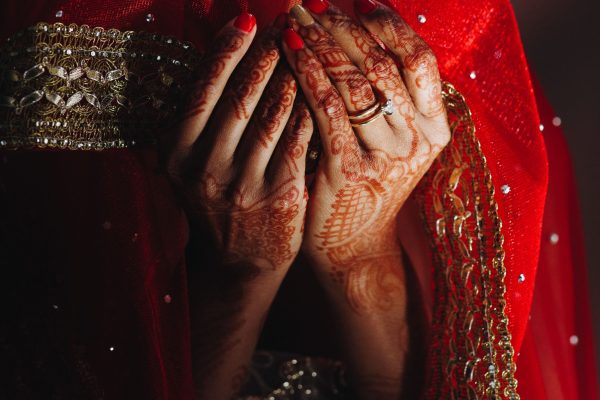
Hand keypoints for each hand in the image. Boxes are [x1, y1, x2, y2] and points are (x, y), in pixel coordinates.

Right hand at [166, 14, 312, 399]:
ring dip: (292, 76)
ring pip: (272, 115)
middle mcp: (204, 168)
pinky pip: (299, 141)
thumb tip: (221, 58)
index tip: (247, 20)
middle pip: (240, 97)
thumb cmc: (219, 203)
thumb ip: (199, 121)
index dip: (227, 51)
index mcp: (176, 153)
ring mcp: (243, 185)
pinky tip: (320, 89)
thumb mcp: (192, 166)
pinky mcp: (280, 197)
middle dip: (266, 56)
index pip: (203, 90)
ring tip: (306, 50)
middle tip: (286, 26)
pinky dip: (310, 111)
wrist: (237, 262)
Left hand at [283, 0, 449, 312]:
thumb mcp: (393, 143)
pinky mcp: (348, 170)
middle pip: (383, 64)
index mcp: (435, 128)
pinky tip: (289, 50)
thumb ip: (390, 99)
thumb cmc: (367, 187)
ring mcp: (385, 157)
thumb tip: (362, 34)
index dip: (388, 24)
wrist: (353, 246)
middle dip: (343, 26)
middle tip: (312, 1)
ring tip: (294, 17)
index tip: (357, 1)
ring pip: (354, 82)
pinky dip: (307, 73)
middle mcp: (418, 140)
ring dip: (320, 42)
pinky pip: (327, 109)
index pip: (418, 59)